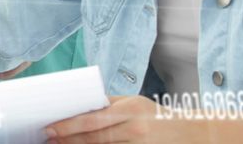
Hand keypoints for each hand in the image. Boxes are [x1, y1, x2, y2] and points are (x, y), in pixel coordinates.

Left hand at [46, 95, 207, 142]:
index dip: (69, 125)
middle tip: (49, 139)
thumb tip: (78, 107)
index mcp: (131, 108)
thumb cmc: (157, 115)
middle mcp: (136, 128)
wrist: (193, 132)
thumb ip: (108, 105)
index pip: (93, 119)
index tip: (50, 127)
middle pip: (94, 137)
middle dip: (68, 139)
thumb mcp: (135, 102)